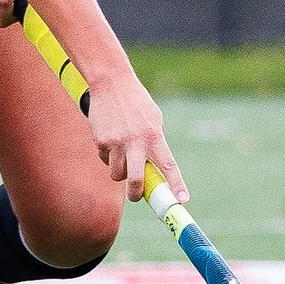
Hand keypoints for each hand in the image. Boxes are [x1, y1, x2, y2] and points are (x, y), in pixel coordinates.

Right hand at [85, 72, 187, 203]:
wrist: (111, 82)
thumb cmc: (136, 103)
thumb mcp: (153, 120)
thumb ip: (155, 143)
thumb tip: (155, 170)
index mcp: (154, 135)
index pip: (168, 165)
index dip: (176, 185)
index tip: (182, 201)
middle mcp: (137, 141)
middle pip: (136, 179)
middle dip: (136, 193)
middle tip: (136, 195)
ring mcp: (117, 142)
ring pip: (117, 173)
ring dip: (119, 171)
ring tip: (121, 154)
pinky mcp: (101, 140)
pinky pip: (105, 159)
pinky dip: (108, 155)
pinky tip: (110, 138)